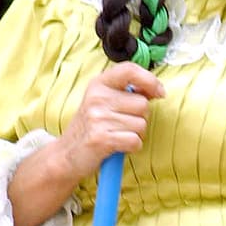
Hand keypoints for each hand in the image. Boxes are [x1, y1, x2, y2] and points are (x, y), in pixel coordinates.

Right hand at [56, 61, 164, 182]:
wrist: (67, 155)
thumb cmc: (91, 128)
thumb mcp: (103, 103)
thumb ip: (126, 94)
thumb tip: (156, 90)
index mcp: (98, 84)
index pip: (129, 70)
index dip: (149, 80)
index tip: (159, 92)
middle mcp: (97, 97)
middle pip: (143, 104)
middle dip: (141, 118)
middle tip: (123, 125)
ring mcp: (98, 117)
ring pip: (141, 125)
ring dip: (136, 135)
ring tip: (118, 136)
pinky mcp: (101, 138)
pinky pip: (135, 141)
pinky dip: (132, 147)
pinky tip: (119, 146)